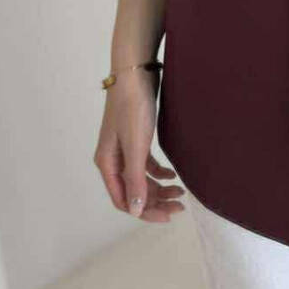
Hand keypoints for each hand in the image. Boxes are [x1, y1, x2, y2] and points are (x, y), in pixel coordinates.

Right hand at [94, 68, 185, 222]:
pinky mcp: (136, 138)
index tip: (168, 215)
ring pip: (141, 179)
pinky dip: (159, 172)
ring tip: (181, 191)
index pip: (123, 200)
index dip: (144, 212)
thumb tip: (135, 210)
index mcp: (107, 164)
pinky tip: (173, 175)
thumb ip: (135, 179)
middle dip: (155, 202)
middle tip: (180, 206)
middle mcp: (113, 159)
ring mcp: (124, 149)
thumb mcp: (136, 147)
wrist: (135, 74)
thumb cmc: (132, 108)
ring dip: (159, 189)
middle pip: (133, 191)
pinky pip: (146, 164)